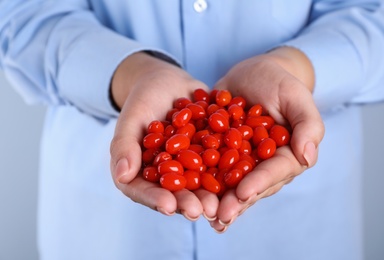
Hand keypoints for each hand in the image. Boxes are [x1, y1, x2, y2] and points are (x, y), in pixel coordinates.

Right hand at [109, 52, 218, 220]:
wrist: (169, 82)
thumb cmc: (143, 99)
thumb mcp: (131, 118)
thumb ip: (124, 146)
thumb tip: (122, 176)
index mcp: (142, 172)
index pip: (144, 191)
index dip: (155, 200)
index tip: (168, 206)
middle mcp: (168, 174)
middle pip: (175, 193)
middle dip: (188, 203)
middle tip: (201, 211)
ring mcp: (191, 167)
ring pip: (200, 184)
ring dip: (211, 195)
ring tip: (221, 203)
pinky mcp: (210, 155)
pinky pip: (220, 164)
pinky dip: (230, 170)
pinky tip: (241, 176)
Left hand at [209, 47, 324, 231]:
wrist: (252, 74)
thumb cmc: (278, 82)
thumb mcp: (295, 96)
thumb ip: (307, 125)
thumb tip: (308, 157)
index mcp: (286, 155)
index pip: (274, 172)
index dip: (259, 184)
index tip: (242, 193)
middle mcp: (263, 165)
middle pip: (251, 186)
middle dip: (235, 202)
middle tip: (220, 216)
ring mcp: (240, 162)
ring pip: (229, 185)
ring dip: (216, 201)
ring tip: (203, 215)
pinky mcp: (219, 154)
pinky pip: (209, 169)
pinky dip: (199, 182)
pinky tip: (186, 196)